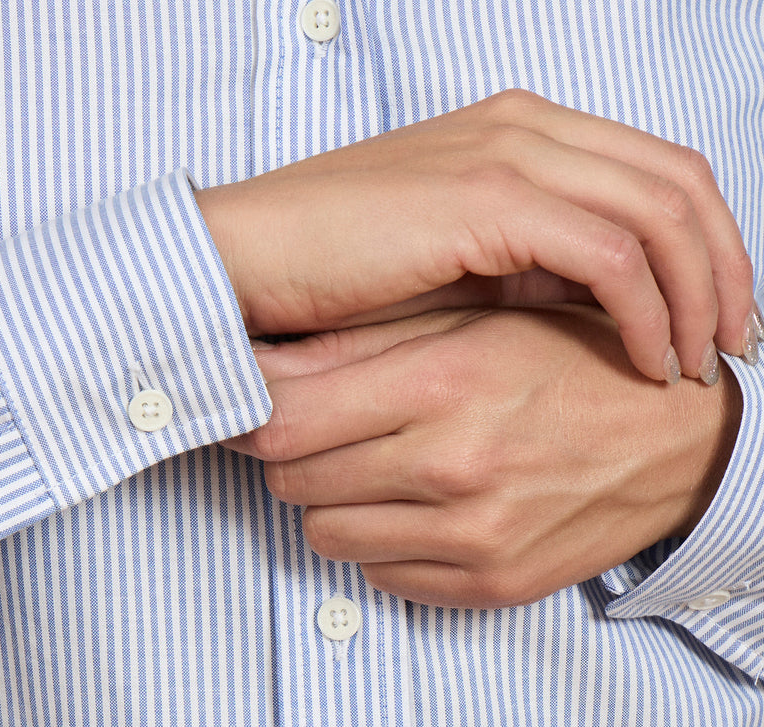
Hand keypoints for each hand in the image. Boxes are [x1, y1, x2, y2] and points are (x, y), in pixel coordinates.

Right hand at [196, 89, 755, 382]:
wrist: (246, 260)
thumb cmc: (330, 274)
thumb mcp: (449, 264)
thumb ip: (524, 264)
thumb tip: (593, 307)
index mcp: (517, 133)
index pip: (653, 174)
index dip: (706, 247)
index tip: (715, 320)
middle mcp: (525, 127)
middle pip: (678, 183)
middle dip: (726, 269)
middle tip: (736, 345)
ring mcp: (508, 155)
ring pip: (661, 212)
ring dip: (699, 294)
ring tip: (700, 365)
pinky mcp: (488, 200)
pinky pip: (612, 252)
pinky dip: (648, 310)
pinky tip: (649, 360)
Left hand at [224, 307, 741, 607]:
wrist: (678, 441)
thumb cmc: (566, 362)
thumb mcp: (470, 321)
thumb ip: (360, 343)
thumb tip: (257, 361)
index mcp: (445, 381)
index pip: (285, 422)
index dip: (252, 417)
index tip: (250, 410)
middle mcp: (456, 465)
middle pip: (293, 480)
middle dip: (293, 455)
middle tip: (322, 432)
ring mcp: (476, 536)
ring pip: (325, 534)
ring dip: (333, 501)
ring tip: (374, 468)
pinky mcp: (492, 586)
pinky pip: (380, 576)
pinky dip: (381, 544)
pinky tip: (416, 508)